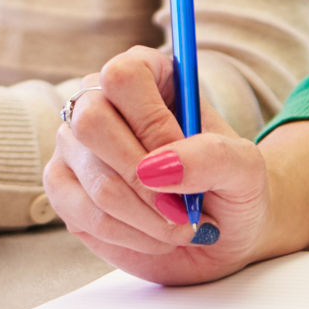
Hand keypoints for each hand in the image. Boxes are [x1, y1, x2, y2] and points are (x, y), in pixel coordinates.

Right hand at [44, 46, 269, 284]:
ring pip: (94, 179)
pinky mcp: (64, 189)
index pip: (123, 75)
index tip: (180, 158)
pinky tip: (153, 234)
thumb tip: (157, 168)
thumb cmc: (231, 185)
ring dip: (145, 216)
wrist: (219, 232)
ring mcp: (76, 144)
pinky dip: (127, 234)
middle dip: (142, 178)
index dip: (150, 122)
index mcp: (148, 73)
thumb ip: (212, 157)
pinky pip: (82, 213)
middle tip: (182, 208)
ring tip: (179, 225)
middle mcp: (101, 100)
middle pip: (91, 121)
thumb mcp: (244, 167)